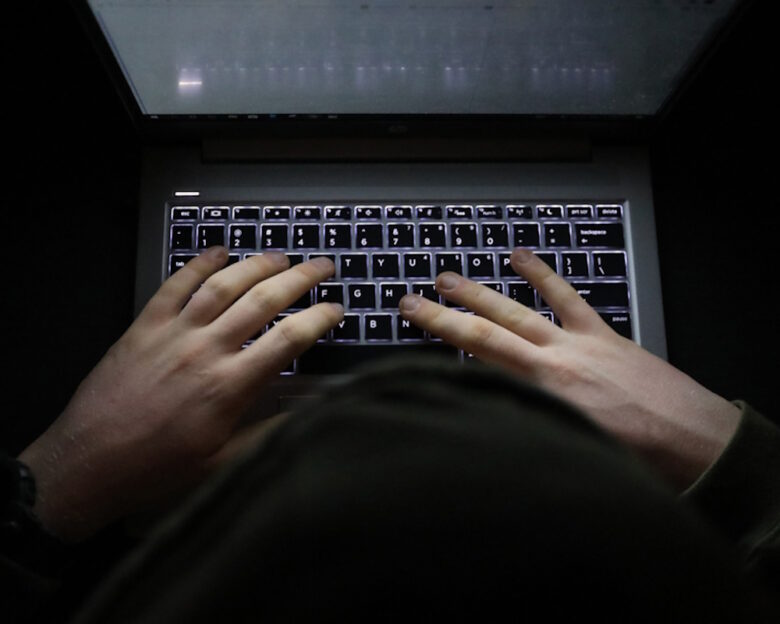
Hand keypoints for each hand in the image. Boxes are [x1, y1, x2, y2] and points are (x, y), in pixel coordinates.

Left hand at [19, 248, 342, 540]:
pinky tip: (218, 252)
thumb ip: (270, 432)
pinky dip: (199, 263)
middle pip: (262, 300)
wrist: (88, 463)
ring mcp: (173, 334)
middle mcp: (205, 350)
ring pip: (223, 285)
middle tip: (323, 266)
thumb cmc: (157, 468)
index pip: (288, 340)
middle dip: (300, 278)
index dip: (319, 318)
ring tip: (281, 256)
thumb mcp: (223, 461)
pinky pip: (175, 284)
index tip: (336, 308)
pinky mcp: (144, 326)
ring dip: (256, 265)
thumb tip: (310, 410)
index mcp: (229, 386)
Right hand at [399, 248, 740, 489]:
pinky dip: (542, 275)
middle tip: (412, 300)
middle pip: (485, 332)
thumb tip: (490, 416)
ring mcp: (578, 343)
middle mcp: (552, 365)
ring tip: (449, 277)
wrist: (697, 443)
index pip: (477, 361)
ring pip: (518, 310)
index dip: (438, 340)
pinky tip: (521, 257)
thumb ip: (527, 426)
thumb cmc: (637, 460)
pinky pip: (566, 297)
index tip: (410, 327)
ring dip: (481, 293)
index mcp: (542, 397)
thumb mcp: (568, 452)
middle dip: (444, 315)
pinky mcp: (602, 335)